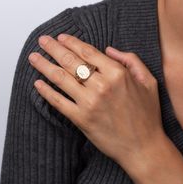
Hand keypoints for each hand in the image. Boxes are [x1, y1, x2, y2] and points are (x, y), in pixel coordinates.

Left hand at [28, 33, 164, 168]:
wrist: (142, 147)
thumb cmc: (147, 115)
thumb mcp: (149, 82)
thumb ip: (131, 60)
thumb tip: (109, 49)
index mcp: (117, 74)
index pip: (88, 52)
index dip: (72, 42)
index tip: (61, 37)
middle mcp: (101, 85)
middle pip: (70, 61)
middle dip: (53, 48)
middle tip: (42, 41)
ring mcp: (89, 103)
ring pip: (61, 78)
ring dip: (44, 66)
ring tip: (33, 58)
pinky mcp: (81, 119)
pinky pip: (58, 102)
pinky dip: (46, 92)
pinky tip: (37, 84)